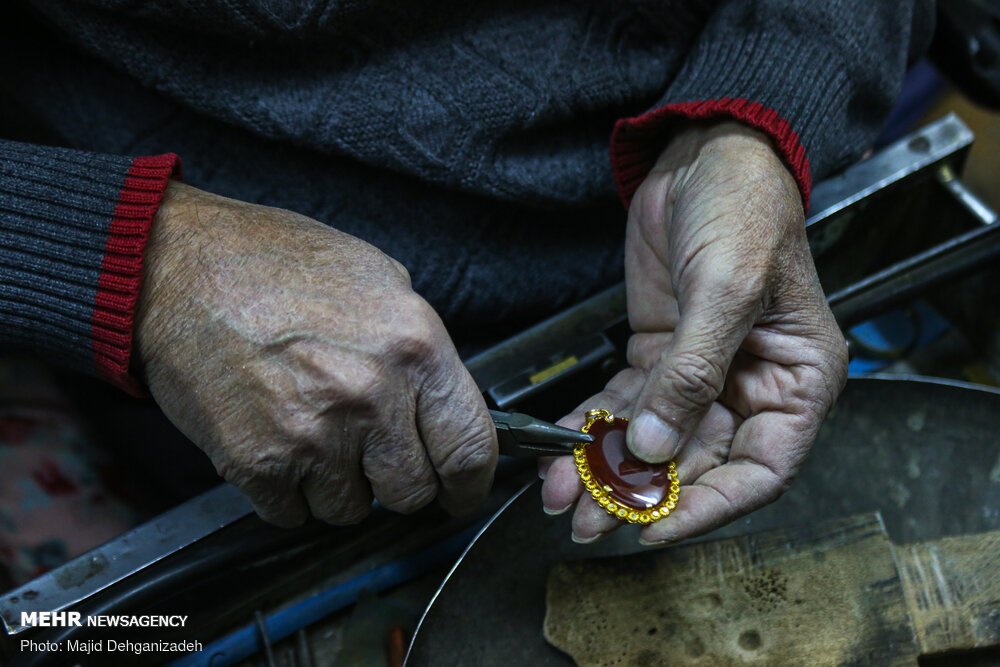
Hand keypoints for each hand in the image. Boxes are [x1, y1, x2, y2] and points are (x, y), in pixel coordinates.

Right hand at [135, 182, 496, 525]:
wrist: (179, 267)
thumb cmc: (275, 263)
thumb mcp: (378, 279)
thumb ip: (419, 348)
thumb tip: (442, 403)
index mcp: (414, 348)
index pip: (469, 450)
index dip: (470, 483)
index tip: (461, 492)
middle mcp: (371, 398)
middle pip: (413, 493)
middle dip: (398, 480)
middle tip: (375, 453)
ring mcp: (312, 436)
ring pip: (351, 510)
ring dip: (340, 486)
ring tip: (314, 432)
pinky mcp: (257, 463)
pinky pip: (292, 514)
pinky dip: (289, 492)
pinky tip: (278, 443)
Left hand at [541, 121, 847, 544]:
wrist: (704, 151)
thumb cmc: (745, 206)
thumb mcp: (727, 288)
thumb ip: (693, 371)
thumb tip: (658, 445)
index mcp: (797, 380)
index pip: (762, 469)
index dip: (711, 507)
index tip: (657, 528)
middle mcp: (752, 385)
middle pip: (698, 463)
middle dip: (643, 495)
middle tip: (591, 520)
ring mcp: (701, 372)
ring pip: (655, 440)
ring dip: (609, 469)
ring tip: (564, 495)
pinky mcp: (659, 353)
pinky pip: (626, 404)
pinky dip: (595, 427)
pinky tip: (565, 445)